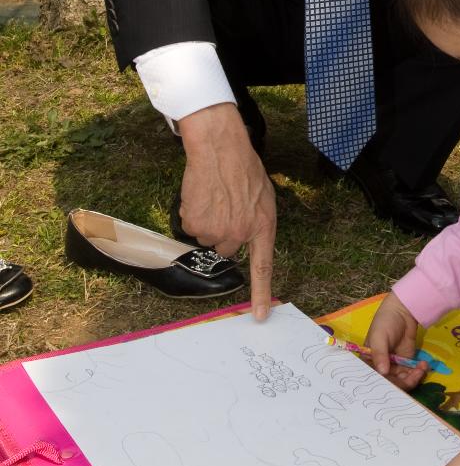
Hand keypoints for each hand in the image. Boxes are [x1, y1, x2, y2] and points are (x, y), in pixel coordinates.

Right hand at [178, 102, 276, 320]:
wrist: (220, 149)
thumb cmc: (243, 166)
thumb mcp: (263, 194)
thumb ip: (257, 219)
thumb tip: (246, 235)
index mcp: (263, 226)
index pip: (263, 267)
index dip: (260, 294)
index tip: (259, 317)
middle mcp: (241, 234)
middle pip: (226, 249)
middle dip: (223, 232)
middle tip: (224, 206)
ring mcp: (218, 231)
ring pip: (206, 238)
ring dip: (207, 221)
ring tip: (214, 196)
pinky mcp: (196, 224)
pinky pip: (190, 226)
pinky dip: (193, 213)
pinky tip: (201, 194)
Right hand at [365, 292, 426, 390]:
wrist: (404, 311)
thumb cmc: (385, 322)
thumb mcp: (379, 336)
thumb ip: (380, 354)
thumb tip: (383, 372)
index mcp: (369, 363)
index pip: (374, 380)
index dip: (383, 387)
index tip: (395, 389)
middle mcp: (380, 368)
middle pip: (389, 384)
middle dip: (402, 384)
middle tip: (413, 377)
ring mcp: (394, 366)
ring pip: (402, 382)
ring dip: (413, 379)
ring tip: (421, 368)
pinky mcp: (406, 364)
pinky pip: (411, 375)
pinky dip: (418, 373)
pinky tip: (423, 366)